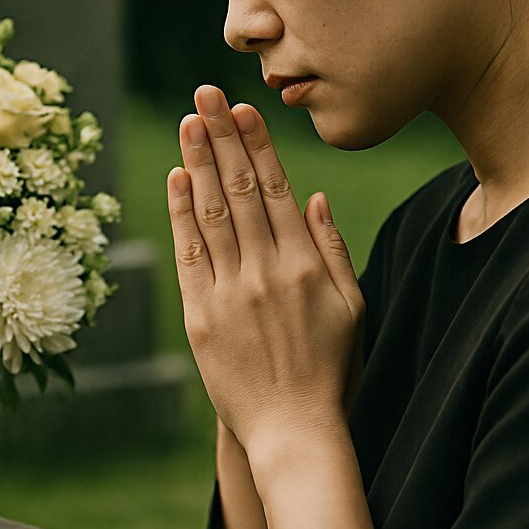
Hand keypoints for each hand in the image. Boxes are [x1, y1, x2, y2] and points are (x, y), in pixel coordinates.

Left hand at [168, 84, 365, 459]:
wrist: (295, 433)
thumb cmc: (330, 370)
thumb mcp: (352, 307)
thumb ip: (333, 249)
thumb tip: (313, 195)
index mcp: (306, 265)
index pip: (276, 190)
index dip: (257, 146)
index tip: (244, 109)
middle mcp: (267, 272)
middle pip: (239, 190)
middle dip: (221, 137)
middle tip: (204, 95)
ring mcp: (231, 293)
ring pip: (211, 214)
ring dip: (198, 163)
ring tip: (188, 122)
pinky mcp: (201, 317)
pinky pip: (188, 255)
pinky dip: (180, 214)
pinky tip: (176, 179)